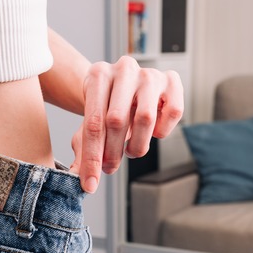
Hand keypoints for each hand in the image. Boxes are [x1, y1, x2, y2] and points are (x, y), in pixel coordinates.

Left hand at [69, 56, 183, 192]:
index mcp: (98, 75)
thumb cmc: (106, 106)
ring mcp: (150, 74)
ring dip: (137, 145)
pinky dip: (163, 131)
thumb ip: (84, 147)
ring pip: (146, 119)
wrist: (125, 85)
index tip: (91, 183)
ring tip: (130, 150)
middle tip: (110, 168)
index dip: (92, 158)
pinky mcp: (172, 80)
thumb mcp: (90, 122)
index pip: (93, 123)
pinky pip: (174, 113)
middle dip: (112, 153)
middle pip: (117, 121)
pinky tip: (152, 132)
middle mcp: (124, 69)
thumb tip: (78, 173)